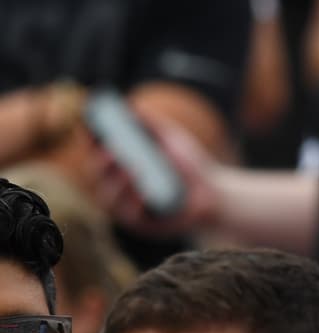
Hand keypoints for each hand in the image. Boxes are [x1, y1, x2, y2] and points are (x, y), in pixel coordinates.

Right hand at [88, 115, 217, 238]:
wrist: (215, 192)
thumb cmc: (191, 165)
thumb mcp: (172, 138)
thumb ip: (151, 123)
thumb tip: (129, 106)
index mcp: (121, 164)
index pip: (95, 152)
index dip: (89, 142)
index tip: (90, 130)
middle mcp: (119, 186)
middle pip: (97, 175)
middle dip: (101, 162)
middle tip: (111, 151)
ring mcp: (129, 207)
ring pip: (109, 197)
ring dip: (117, 182)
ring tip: (130, 168)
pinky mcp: (143, 225)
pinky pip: (131, 216)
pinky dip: (134, 202)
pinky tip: (142, 192)